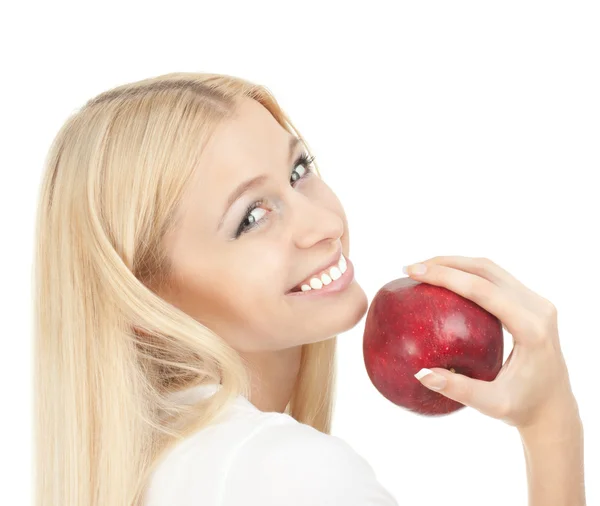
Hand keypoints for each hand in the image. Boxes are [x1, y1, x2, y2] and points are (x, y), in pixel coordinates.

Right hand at [404, 256, 577, 429]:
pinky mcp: (532, 303)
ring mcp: (537, 302)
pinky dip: (467, 274)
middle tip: (411, 269)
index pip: (483, 290)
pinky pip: (495, 279)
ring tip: (423, 270)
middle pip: (486, 270)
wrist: (555, 408)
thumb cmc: (523, 409)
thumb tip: (421, 373)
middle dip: (446, 263)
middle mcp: (538, 308)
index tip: (414, 272)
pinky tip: (444, 281)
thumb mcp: (492, 405)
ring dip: (455, 264)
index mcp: (532, 329)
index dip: (446, 276)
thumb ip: (458, 390)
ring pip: (491, 269)